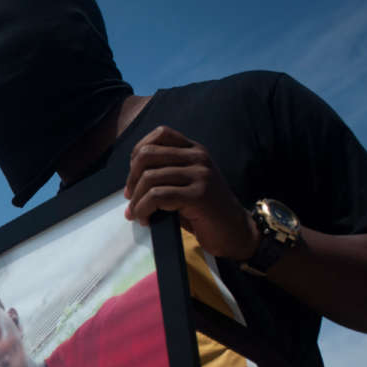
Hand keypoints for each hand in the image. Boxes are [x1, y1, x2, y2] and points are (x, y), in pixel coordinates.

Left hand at [124, 125, 258, 260]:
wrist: (235, 232)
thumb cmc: (205, 212)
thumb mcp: (186, 184)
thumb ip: (166, 174)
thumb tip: (131, 181)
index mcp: (195, 150)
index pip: (160, 134)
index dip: (138, 153)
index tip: (134, 177)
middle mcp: (198, 158)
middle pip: (147, 155)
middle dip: (131, 179)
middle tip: (131, 198)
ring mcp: (200, 175)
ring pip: (149, 178)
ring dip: (136, 200)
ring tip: (137, 214)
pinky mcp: (198, 195)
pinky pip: (157, 196)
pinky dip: (143, 209)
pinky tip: (145, 219)